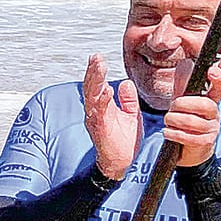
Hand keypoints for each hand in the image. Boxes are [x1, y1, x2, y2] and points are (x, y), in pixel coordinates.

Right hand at [83, 53, 140, 179]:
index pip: (96, 85)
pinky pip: (99, 112)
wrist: (122, 163)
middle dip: (93, 71)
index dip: (95, 71)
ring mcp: (96, 120)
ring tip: (98, 66)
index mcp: (102, 107)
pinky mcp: (100, 129)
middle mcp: (95, 112)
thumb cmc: (124, 142)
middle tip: (96, 57)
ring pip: (91, 96)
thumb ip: (127, 100)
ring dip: (95, 81)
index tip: (97, 57)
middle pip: (90, 87)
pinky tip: (105, 90)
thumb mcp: (130, 115)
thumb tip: (126, 83)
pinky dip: (101, 100)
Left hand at [164, 63, 220, 167]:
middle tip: (172, 107)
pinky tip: (169, 132)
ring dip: (174, 120)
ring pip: (193, 121)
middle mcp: (215, 113)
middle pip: (204, 104)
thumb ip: (182, 83)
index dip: (220, 78)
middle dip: (182, 104)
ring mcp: (212, 128)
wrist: (185, 148)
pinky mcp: (205, 142)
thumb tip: (185, 63)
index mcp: (211, 100)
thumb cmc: (184, 121)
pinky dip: (173, 133)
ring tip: (168, 121)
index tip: (211, 70)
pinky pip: (188, 137)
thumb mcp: (182, 100)